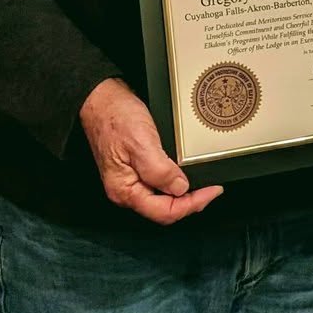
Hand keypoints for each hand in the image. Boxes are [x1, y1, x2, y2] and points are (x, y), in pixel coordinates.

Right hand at [79, 78, 222, 224]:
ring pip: (161, 199)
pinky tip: (185, 173)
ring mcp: (130, 180)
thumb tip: (180, 188)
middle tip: (212, 190)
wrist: (101, 99)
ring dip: (184, 194)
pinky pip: (157, 184)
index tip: (212, 192)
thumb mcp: (141, 142)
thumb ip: (159, 169)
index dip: (192, 205)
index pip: (164, 212)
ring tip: (204, 184)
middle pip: (163, 209)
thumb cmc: (115, 117)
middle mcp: (126, 190)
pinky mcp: (135, 169)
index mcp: (125, 190)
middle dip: (190, 202)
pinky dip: (174, 183)